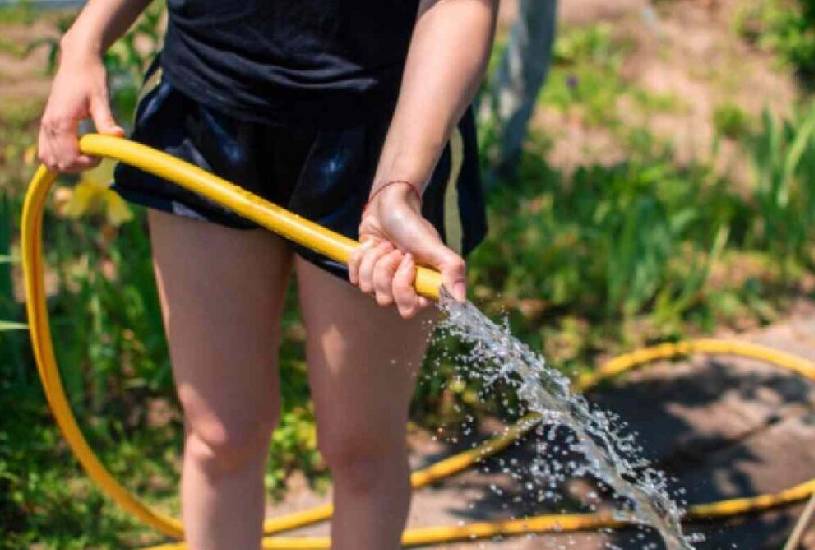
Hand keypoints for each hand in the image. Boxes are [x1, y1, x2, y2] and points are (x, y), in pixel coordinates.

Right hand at [38, 39, 123, 172]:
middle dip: (78, 166)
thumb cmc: (91, 78)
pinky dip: (61, 157)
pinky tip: (79, 148)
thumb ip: (106, 121)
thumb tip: (118, 137)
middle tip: (96, 154)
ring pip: (48, 160)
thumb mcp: (102, 99)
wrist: (78, 62)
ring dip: (69, 163)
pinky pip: (47, 151)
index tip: (102, 154)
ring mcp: (45, 126)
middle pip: (57, 163)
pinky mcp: (47, 125)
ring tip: (88, 152)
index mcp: (60, 121)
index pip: (68, 158)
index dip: (86, 163)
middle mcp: (48, 125)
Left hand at [348, 181, 466, 317]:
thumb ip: (452, 270)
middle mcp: (402, 291)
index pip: (408, 309)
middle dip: (387, 268)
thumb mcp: (434, 246)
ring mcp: (381, 284)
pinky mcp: (363, 274)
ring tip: (386, 245)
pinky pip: (354, 277)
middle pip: (385, 299)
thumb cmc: (413, 226)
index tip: (409, 259)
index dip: (403, 285)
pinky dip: (361, 256)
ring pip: (367, 288)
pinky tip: (372, 245)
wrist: (390, 207)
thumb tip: (460, 300)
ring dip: (375, 259)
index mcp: (422, 289)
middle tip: (396, 250)